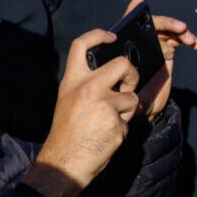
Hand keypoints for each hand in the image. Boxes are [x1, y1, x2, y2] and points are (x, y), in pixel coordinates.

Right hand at [26, 27, 139, 196]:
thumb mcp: (69, 100)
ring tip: (109, 122)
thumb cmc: (68, 133)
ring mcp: (102, 103)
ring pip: (131, 97)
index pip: (81, 44)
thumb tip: (112, 75)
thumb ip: (87, 84)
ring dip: (127, 111)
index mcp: (72, 81)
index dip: (99, 34)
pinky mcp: (115, 120)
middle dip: (132, 74)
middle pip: (122, 64)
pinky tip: (109, 135)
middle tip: (127, 88)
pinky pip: (130, 119)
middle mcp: (87, 88)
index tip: (112, 37)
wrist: (64, 162)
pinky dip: (124, 128)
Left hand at [132, 0, 196, 117]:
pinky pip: (178, 39)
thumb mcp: (121, 86)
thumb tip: (123, 57)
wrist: (143, 107)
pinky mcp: (166, 51)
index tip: (142, 5)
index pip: (131, 24)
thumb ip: (122, 74)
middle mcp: (140, 43)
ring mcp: (154, 46)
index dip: (137, 12)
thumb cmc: (127, 96)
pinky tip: (195, 44)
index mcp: (126, 46)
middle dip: (169, 23)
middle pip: (154, 24)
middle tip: (181, 28)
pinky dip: (188, 39)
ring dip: (181, 31)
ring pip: (168, 30)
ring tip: (190, 39)